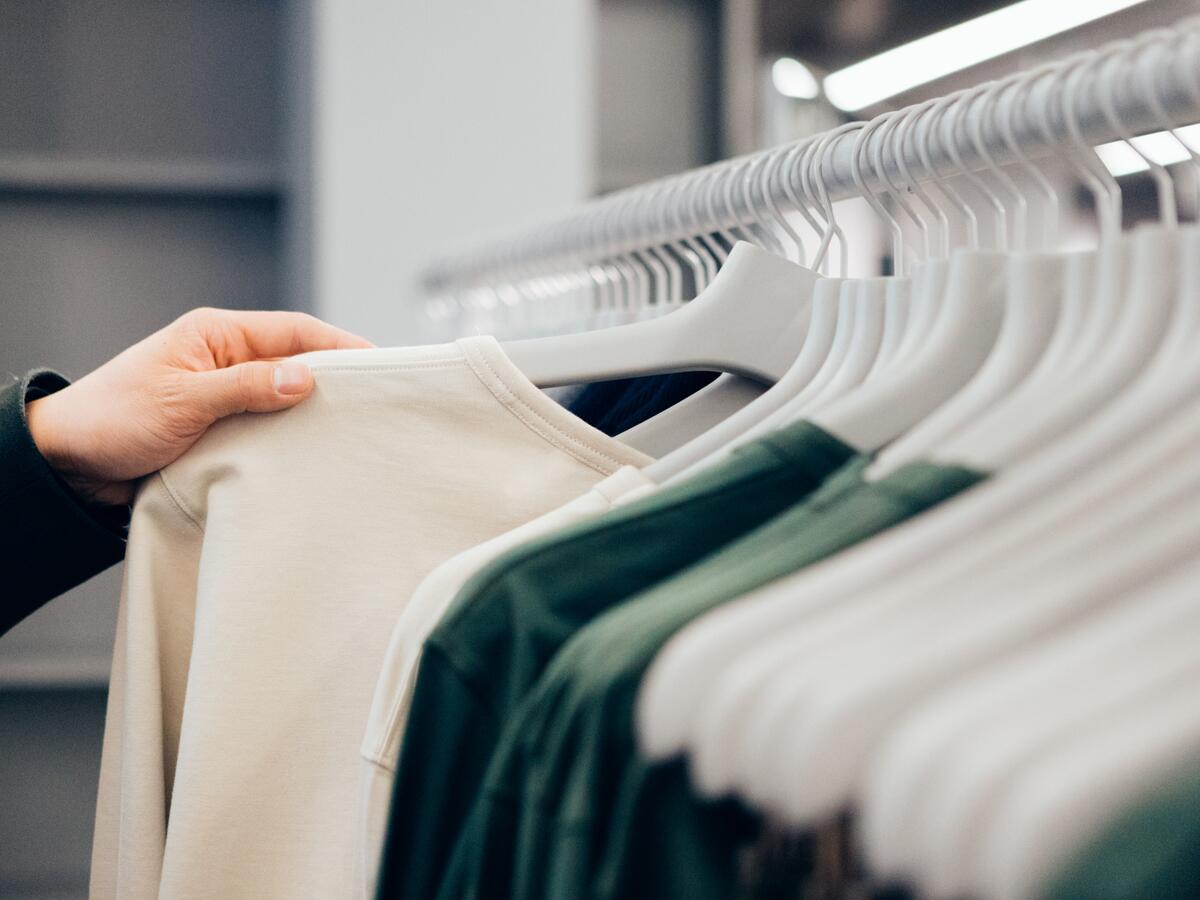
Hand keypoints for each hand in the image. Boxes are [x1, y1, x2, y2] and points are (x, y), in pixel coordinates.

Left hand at [26, 308, 372, 506]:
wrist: (66, 463)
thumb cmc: (112, 419)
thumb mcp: (182, 401)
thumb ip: (246, 386)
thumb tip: (307, 376)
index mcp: (217, 334)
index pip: (295, 330)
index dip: (342, 345)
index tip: (381, 365)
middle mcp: (225, 359)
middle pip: (298, 362)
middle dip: (336, 380)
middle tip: (377, 404)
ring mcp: (225, 393)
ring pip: (285, 397)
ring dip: (312, 413)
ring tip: (353, 432)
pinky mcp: (221, 426)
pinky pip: (267, 426)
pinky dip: (290, 437)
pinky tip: (311, 453)